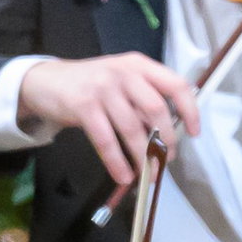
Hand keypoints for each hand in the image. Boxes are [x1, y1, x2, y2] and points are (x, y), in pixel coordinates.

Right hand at [15, 52, 201, 191]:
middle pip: (156, 109)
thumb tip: (167, 135)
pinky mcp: (84, 105)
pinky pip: (106, 140)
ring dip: (142, 156)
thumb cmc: (91, 85)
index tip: (194, 133)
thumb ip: (143, 99)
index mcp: (139, 65)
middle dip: (165, 140)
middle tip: (165, 160)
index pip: (176, 85)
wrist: (46, 81)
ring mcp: (103, 87)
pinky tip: (123, 176)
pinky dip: (117, 162)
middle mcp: (124, 72)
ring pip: (132, 128)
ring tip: (147, 174)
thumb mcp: (121, 81)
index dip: (189, 110)